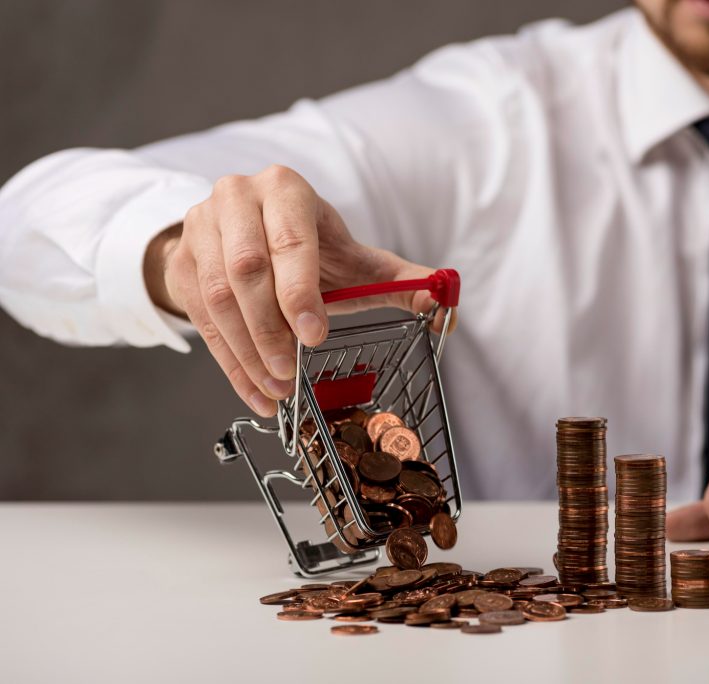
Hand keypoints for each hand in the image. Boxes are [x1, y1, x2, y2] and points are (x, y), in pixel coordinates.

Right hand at [144, 165, 454, 417]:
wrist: (243, 232)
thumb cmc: (310, 248)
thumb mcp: (354, 259)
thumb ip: (400, 279)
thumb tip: (445, 300)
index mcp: (285, 189)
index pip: (288, 240)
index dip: (299, 291)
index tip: (315, 335)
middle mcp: (236, 198)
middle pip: (245, 269)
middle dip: (270, 328)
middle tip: (292, 372)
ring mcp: (200, 228)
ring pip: (217, 297)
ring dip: (248, 351)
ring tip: (278, 390)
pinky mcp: (180, 262)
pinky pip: (198, 320)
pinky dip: (229, 364)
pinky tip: (256, 394)